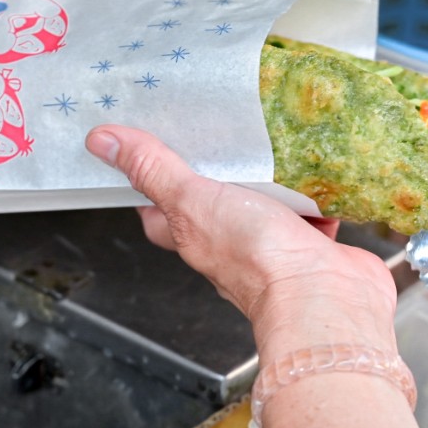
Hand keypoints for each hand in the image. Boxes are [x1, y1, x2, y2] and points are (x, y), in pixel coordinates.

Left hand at [84, 125, 397, 361]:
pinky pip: (311, 213)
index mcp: (192, 235)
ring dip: (273, 180)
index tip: (154, 146)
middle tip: (222, 132)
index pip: (160, 207)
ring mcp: (273, 245)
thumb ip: (154, 169)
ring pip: (266, 205)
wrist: (324, 294)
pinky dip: (315, 195)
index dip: (154, 179)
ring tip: (274, 141)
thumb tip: (103, 142)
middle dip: (222, 172)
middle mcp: (229, 244)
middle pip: (215, 201)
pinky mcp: (313, 245)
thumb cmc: (257, 259)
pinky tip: (319, 170)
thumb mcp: (193, 200)